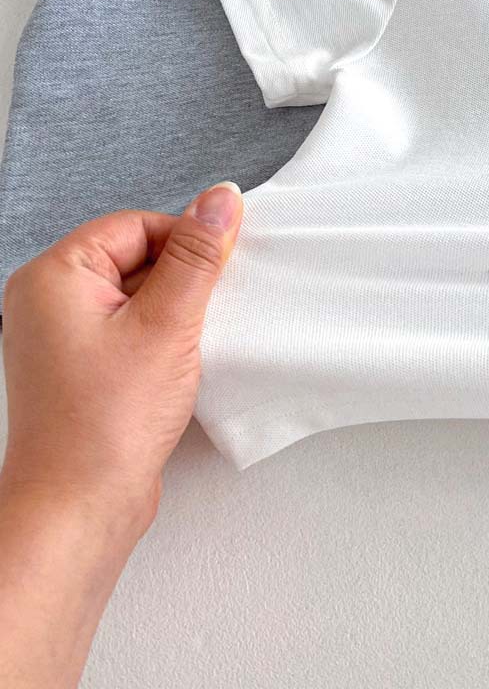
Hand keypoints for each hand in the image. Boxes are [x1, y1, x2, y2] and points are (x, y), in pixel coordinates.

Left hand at [0, 183, 241, 688]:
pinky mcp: (81, 366)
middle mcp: (48, 300)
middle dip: (182, 281)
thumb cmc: (106, 424)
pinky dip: (162, 338)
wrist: (79, 508)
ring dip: (175, 312)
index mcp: (54, 276)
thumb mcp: (169, 323)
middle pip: (137, 256)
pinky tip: (178, 365)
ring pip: (139, 293)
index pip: (137, 224)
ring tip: (187, 346)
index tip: (220, 271)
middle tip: (204, 315)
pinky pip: (131, 327)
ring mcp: (62, 336)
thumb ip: (199, 255)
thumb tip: (221, 198)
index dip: (185, 244)